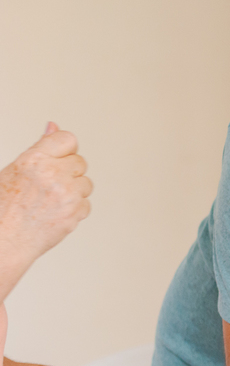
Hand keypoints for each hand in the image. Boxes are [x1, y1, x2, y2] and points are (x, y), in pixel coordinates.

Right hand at [0, 123, 93, 284]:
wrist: (4, 240)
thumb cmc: (4, 206)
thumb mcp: (15, 170)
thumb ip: (39, 148)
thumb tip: (53, 124)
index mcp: (33, 159)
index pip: (67, 139)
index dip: (64, 149)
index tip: (57, 159)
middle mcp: (51, 174)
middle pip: (80, 162)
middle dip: (68, 172)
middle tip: (48, 186)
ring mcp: (66, 194)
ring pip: (86, 183)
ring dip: (74, 191)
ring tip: (49, 201)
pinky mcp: (75, 212)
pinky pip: (86, 204)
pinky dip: (75, 209)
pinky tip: (54, 213)